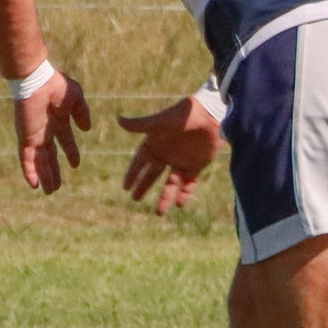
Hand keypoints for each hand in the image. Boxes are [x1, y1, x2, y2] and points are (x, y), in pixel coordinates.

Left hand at [13, 67, 91, 193]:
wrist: (36, 81)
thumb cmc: (55, 85)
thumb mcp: (76, 98)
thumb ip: (82, 112)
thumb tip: (86, 129)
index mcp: (58, 120)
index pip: (65, 140)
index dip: (71, 152)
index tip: (75, 165)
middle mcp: (45, 130)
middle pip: (50, 156)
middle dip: (54, 171)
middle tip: (57, 187)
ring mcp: (35, 135)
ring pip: (40, 161)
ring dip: (45, 176)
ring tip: (50, 191)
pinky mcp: (26, 138)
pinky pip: (27, 158)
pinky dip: (30, 171)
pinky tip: (34, 185)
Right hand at [118, 95, 223, 214]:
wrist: (209, 114)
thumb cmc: (182, 116)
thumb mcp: (159, 122)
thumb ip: (140, 125)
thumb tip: (118, 120)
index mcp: (155, 144)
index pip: (139, 162)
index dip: (132, 174)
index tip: (125, 187)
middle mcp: (166, 154)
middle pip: (152, 175)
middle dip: (143, 186)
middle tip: (134, 199)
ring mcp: (181, 160)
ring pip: (171, 183)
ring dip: (165, 197)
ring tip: (159, 213)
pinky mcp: (197, 165)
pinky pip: (189, 183)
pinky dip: (185, 193)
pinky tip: (179, 204)